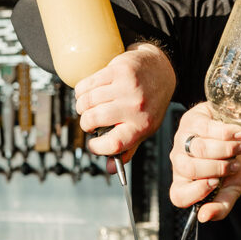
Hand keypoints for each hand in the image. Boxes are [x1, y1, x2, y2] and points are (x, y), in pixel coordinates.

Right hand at [74, 42, 175, 170]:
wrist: (159, 72)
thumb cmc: (148, 105)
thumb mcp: (143, 128)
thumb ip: (127, 148)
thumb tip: (110, 169)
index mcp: (141, 126)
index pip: (114, 144)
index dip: (97, 148)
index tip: (93, 145)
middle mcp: (136, 107)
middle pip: (94, 119)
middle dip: (85, 123)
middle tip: (88, 123)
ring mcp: (127, 87)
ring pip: (87, 101)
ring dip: (81, 107)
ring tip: (86, 108)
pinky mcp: (118, 70)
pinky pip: (87, 84)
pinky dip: (81, 92)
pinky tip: (86, 94)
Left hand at [170, 102, 240, 221]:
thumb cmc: (239, 162)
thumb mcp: (234, 188)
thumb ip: (221, 205)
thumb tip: (204, 217)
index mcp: (186, 182)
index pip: (178, 195)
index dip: (196, 192)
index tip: (216, 183)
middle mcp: (179, 161)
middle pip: (188, 168)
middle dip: (217, 168)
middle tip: (233, 165)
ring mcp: (182, 138)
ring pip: (199, 148)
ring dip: (226, 149)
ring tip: (240, 147)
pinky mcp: (192, 119)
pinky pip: (208, 129)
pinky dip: (228, 133)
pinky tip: (238, 134)